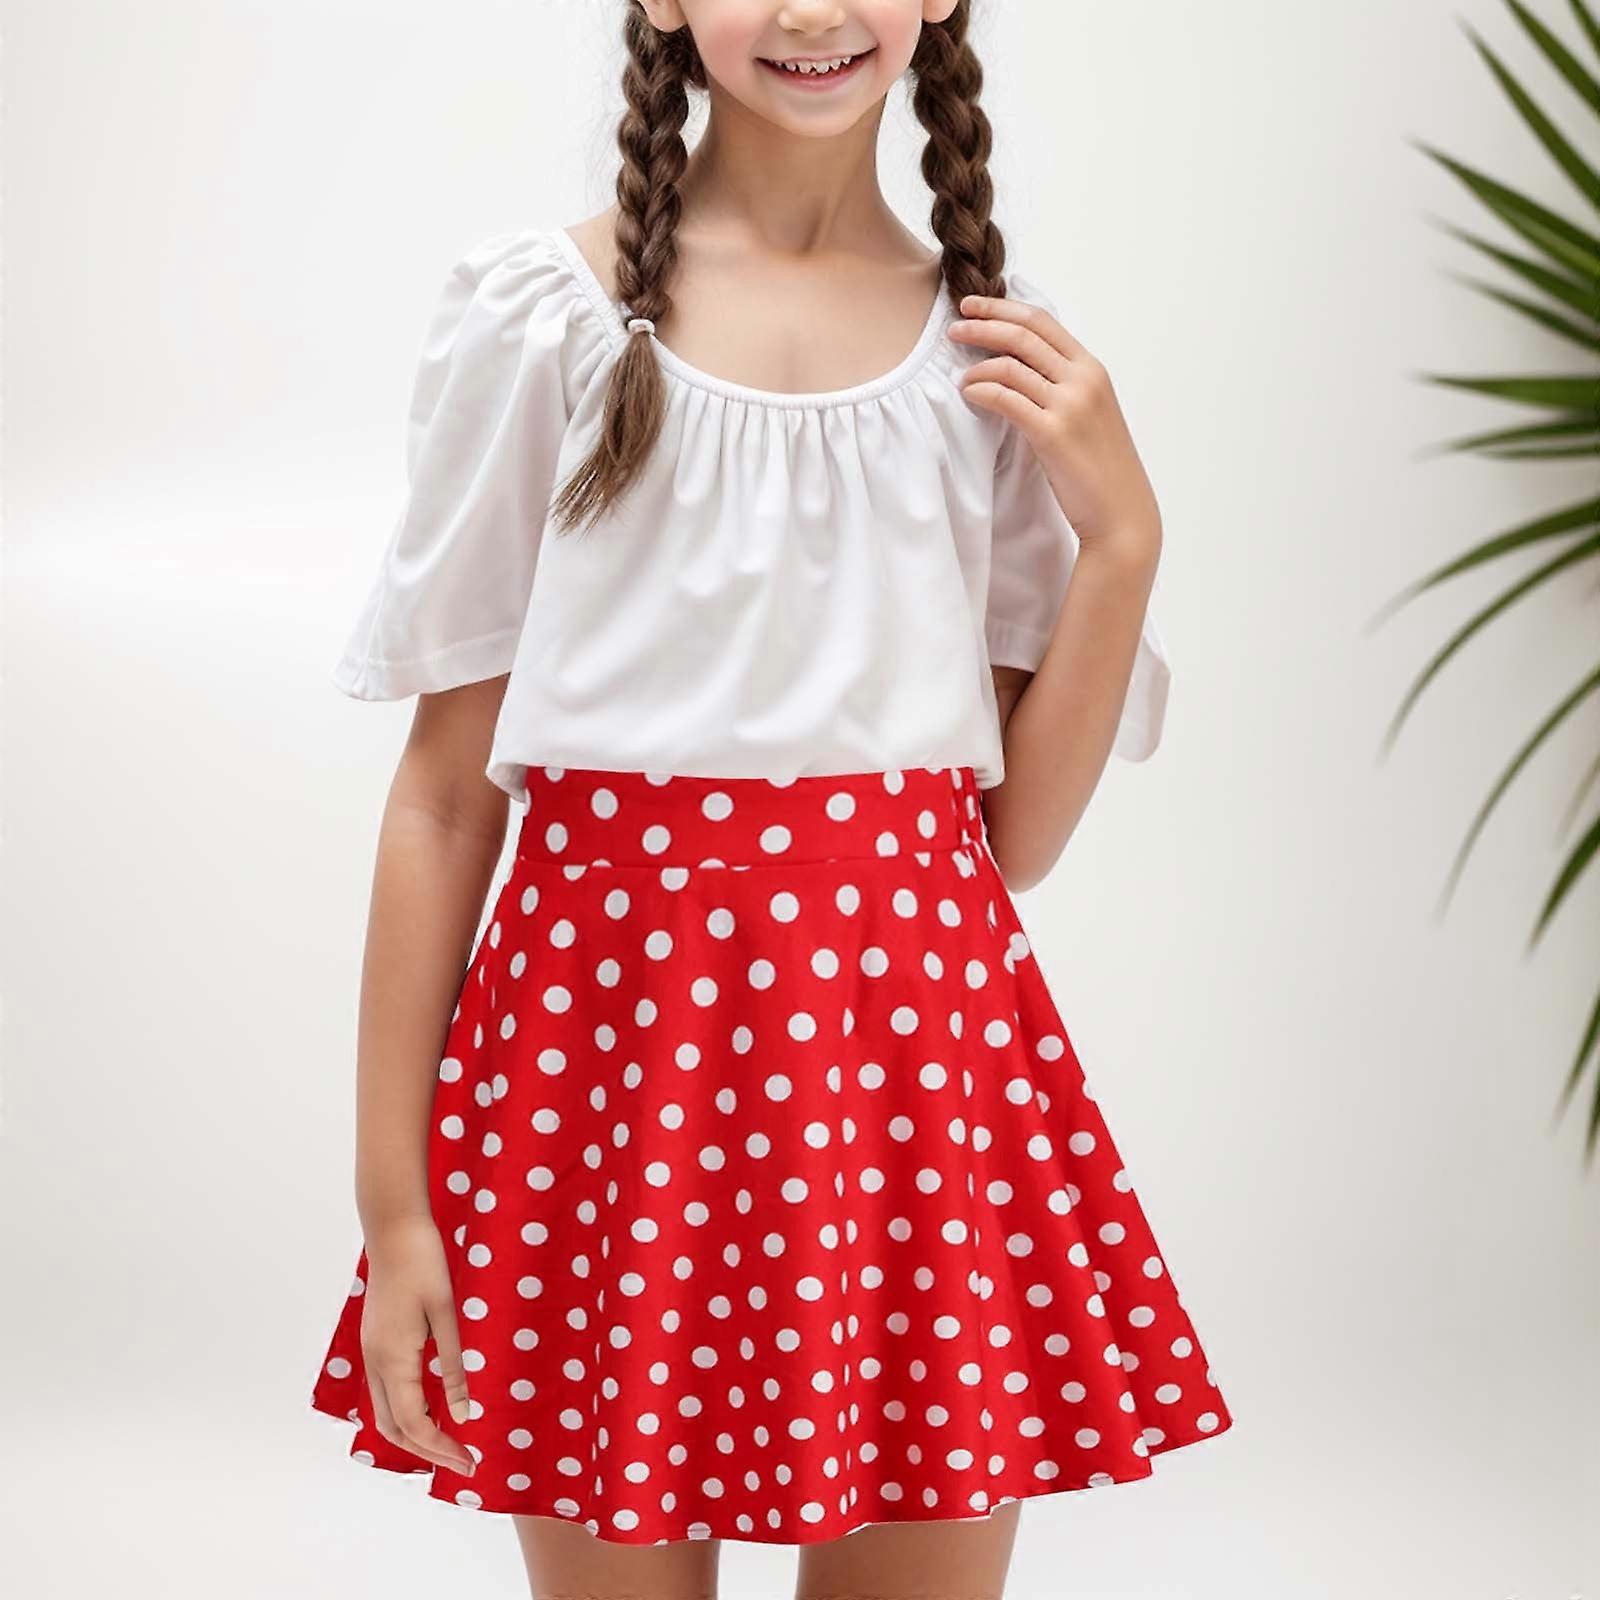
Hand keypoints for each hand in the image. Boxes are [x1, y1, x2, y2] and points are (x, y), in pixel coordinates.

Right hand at [359, 1214, 476, 1475]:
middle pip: (394, 1429)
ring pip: (384, 1413)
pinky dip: (404, 1411)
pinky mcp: (374, 1341)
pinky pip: (385, 1392)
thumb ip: (453, 1366)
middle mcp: (376, 1363)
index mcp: (395, 1359)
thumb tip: (463, 1414)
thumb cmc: (424, 1264)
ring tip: (447, 1444)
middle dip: (426, 1452)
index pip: (416, 1425)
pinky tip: (429, 1408)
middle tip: (463, 1461)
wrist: (393, 1229)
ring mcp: (371, 1352)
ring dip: (413, 1435)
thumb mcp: (446, 1313)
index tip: (471, 1463)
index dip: (443, 1449)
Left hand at [950, 291, 1162, 553]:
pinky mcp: (1052, 433)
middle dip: (983, 324)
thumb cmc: (1099, 469)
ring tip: (959, 376)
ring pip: (1011, 365)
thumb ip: (1061, 387)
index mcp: (1092, 370)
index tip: (974, 306)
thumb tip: (1018, 370)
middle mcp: (1083, 379)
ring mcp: (1069, 405)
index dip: (1003, 309)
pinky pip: (1006, 398)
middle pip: (1024, 335)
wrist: (1120, 511)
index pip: (1042, 322)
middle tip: (954, 327)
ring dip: (977, 366)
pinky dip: (981, 391)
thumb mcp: (1087, 415)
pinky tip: (969, 394)